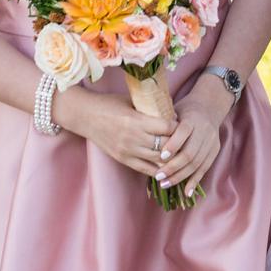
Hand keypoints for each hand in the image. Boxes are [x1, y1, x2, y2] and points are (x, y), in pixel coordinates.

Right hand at [57, 88, 175, 177]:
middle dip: (178, 143)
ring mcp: (127, 151)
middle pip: (165, 145)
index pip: (167, 127)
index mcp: (136, 120)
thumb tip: (173, 110)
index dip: (178, 126)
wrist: (84, 116)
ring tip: (181, 154)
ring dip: (170, 157)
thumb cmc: (109, 104)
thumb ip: (151, 107)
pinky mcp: (122, 159)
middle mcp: (133, 138)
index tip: (183, 124)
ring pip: (158, 159)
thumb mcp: (131, 100)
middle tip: (186, 141)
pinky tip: (168, 168)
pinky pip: (145, 169)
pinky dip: (158, 169)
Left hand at [161, 85, 228, 196]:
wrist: (209, 106)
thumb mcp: (174, 111)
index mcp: (192, 119)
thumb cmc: (184, 110)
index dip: (173, 145)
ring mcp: (211, 141)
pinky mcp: (214, 150)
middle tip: (158, 176)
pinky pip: (204, 168)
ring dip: (181, 176)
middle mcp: (204, 131)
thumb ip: (163, 124)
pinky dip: (195, 181)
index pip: (183, 132)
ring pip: (197, 163)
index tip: (161, 156)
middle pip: (190, 152)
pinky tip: (186, 193)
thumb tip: (145, 136)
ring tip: (165, 184)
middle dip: (173, 167)